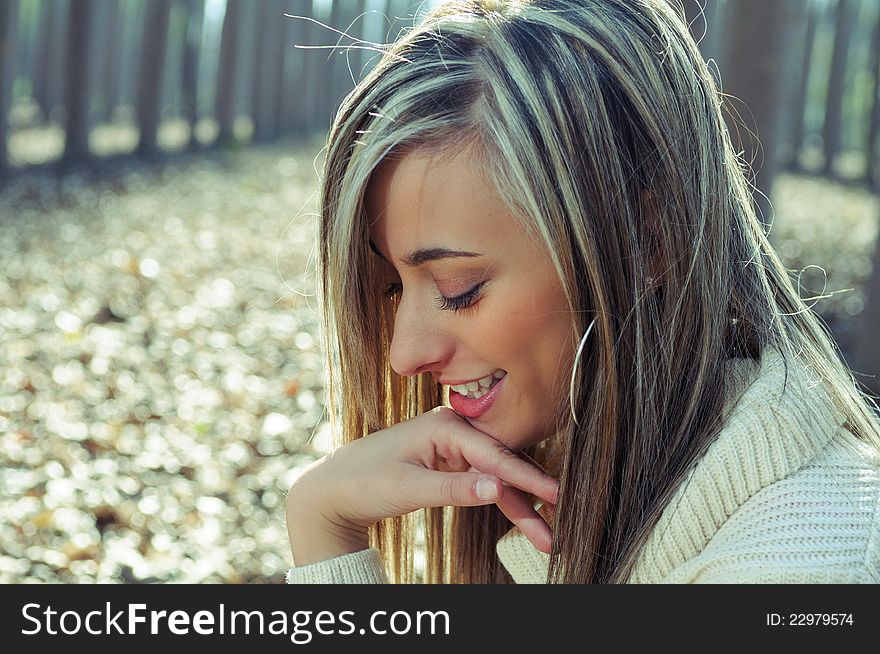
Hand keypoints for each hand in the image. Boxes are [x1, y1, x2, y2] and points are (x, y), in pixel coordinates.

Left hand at [286, 406, 558, 565]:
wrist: (332, 488)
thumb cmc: (363, 482)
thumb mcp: (408, 488)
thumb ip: (454, 489)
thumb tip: (498, 490)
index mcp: (443, 426)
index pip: (495, 454)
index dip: (527, 478)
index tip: (557, 495)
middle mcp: (452, 430)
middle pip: (501, 466)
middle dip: (530, 498)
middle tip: (554, 531)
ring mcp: (452, 446)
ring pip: (495, 477)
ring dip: (519, 506)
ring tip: (544, 538)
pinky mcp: (448, 463)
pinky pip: (482, 482)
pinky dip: (500, 502)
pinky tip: (522, 519)